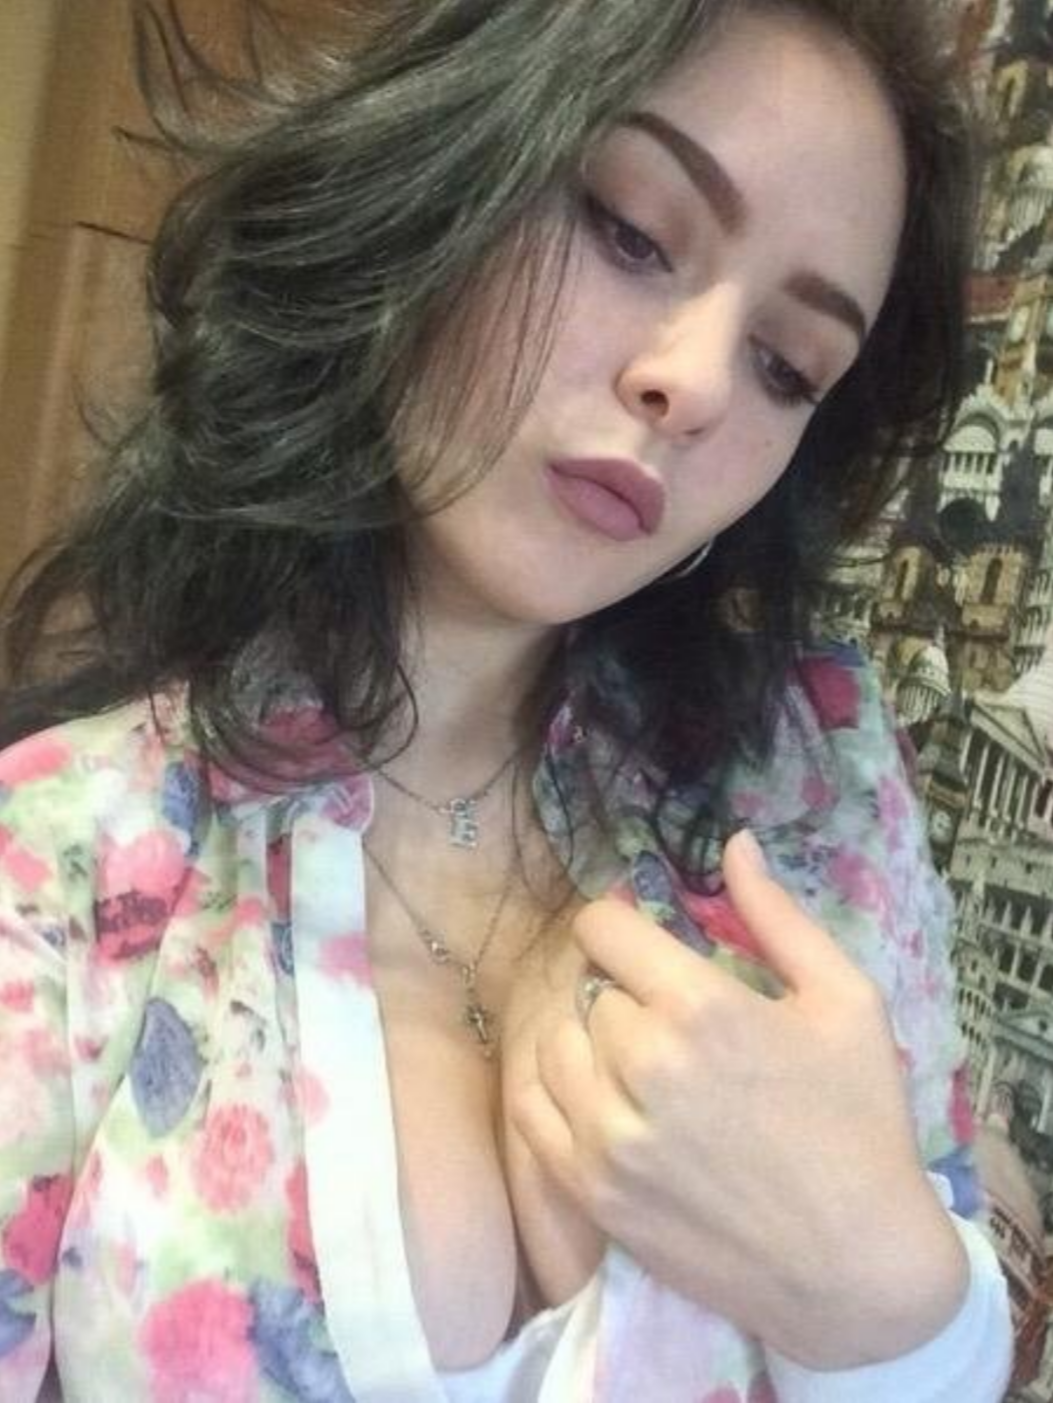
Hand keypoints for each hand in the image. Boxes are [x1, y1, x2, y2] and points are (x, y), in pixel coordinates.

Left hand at [510, 829, 968, 1367]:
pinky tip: (582, 1084)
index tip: (640, 938)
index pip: (603, 928)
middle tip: (661, 1010)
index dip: (619, 923)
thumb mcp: (846, 1000)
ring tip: (629, 1053)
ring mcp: (608, 1135)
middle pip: (589, 989)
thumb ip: (778, 916)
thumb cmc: (861, 1122)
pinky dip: (546, 1086)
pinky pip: (530, 1113)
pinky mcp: (592, 1193)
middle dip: (621, 987)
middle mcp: (640, 1065)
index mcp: (700, 1008)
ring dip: (585, 1037)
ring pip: (555, 1045)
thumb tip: (734, 840)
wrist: (856, 1267)